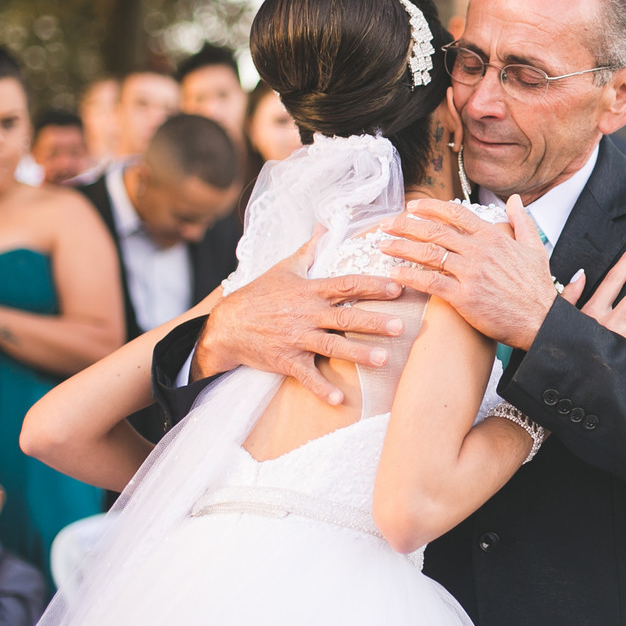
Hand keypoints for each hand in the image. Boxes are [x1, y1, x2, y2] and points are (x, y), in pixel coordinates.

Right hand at [195, 229, 403, 403]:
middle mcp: (307, 314)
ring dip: (357, 354)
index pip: (346, 285)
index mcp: (310, 291)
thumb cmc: (259, 294)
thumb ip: (310, 249)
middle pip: (345, 317)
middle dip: (373, 322)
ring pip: (332, 347)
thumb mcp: (284, 267)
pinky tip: (341, 400)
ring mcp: (297, 338)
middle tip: (400, 326)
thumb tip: (325, 224)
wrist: (226, 325)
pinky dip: (322, 388)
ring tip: (383, 360)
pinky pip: (306, 376)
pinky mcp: (286, 360)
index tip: (397, 287)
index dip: (372, 286)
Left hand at [382, 194, 557, 350]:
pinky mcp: (464, 297)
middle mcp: (480, 251)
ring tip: (383, 245)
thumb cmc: (536, 288)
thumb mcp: (535, 248)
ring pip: (428, 254)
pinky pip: (430, 283)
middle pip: (435, 231)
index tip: (412, 207)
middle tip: (386, 225)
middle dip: (406, 225)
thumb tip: (515, 199)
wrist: (540, 321)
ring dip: (401, 248)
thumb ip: (522, 220)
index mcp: (493, 237)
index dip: (430, 207)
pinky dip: (410, 276)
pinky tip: (395, 273)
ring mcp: (471, 274)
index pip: (456, 213)